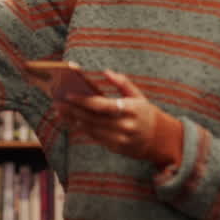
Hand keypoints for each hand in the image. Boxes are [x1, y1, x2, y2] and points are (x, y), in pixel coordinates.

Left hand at [55, 71, 179, 166]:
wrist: (161, 140)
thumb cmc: (147, 114)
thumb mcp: (139, 96)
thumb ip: (122, 83)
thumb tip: (106, 72)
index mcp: (130, 110)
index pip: (101, 105)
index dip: (83, 100)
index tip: (68, 94)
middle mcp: (124, 126)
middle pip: (91, 118)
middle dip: (73, 109)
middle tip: (58, 101)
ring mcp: (119, 139)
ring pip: (90, 129)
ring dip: (73, 120)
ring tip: (61, 110)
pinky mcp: (116, 148)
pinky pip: (95, 137)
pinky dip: (82, 129)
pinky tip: (72, 121)